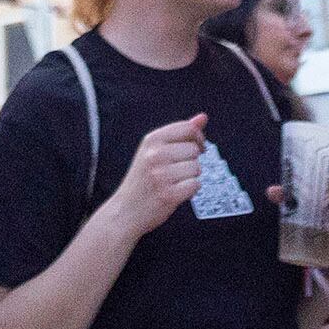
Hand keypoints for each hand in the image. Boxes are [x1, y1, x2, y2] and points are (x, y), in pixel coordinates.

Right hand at [101, 115, 210, 239]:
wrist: (125, 211)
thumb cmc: (142, 180)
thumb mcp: (154, 150)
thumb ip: (179, 133)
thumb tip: (202, 117)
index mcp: (151, 140)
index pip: (188, 128)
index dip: (198, 138)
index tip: (196, 147)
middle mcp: (155, 155)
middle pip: (194, 150)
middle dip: (191, 161)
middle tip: (175, 171)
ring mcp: (162, 175)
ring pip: (197, 168)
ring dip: (190, 177)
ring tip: (173, 182)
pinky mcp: (169, 194)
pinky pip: (195, 185)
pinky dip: (190, 190)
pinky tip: (176, 192)